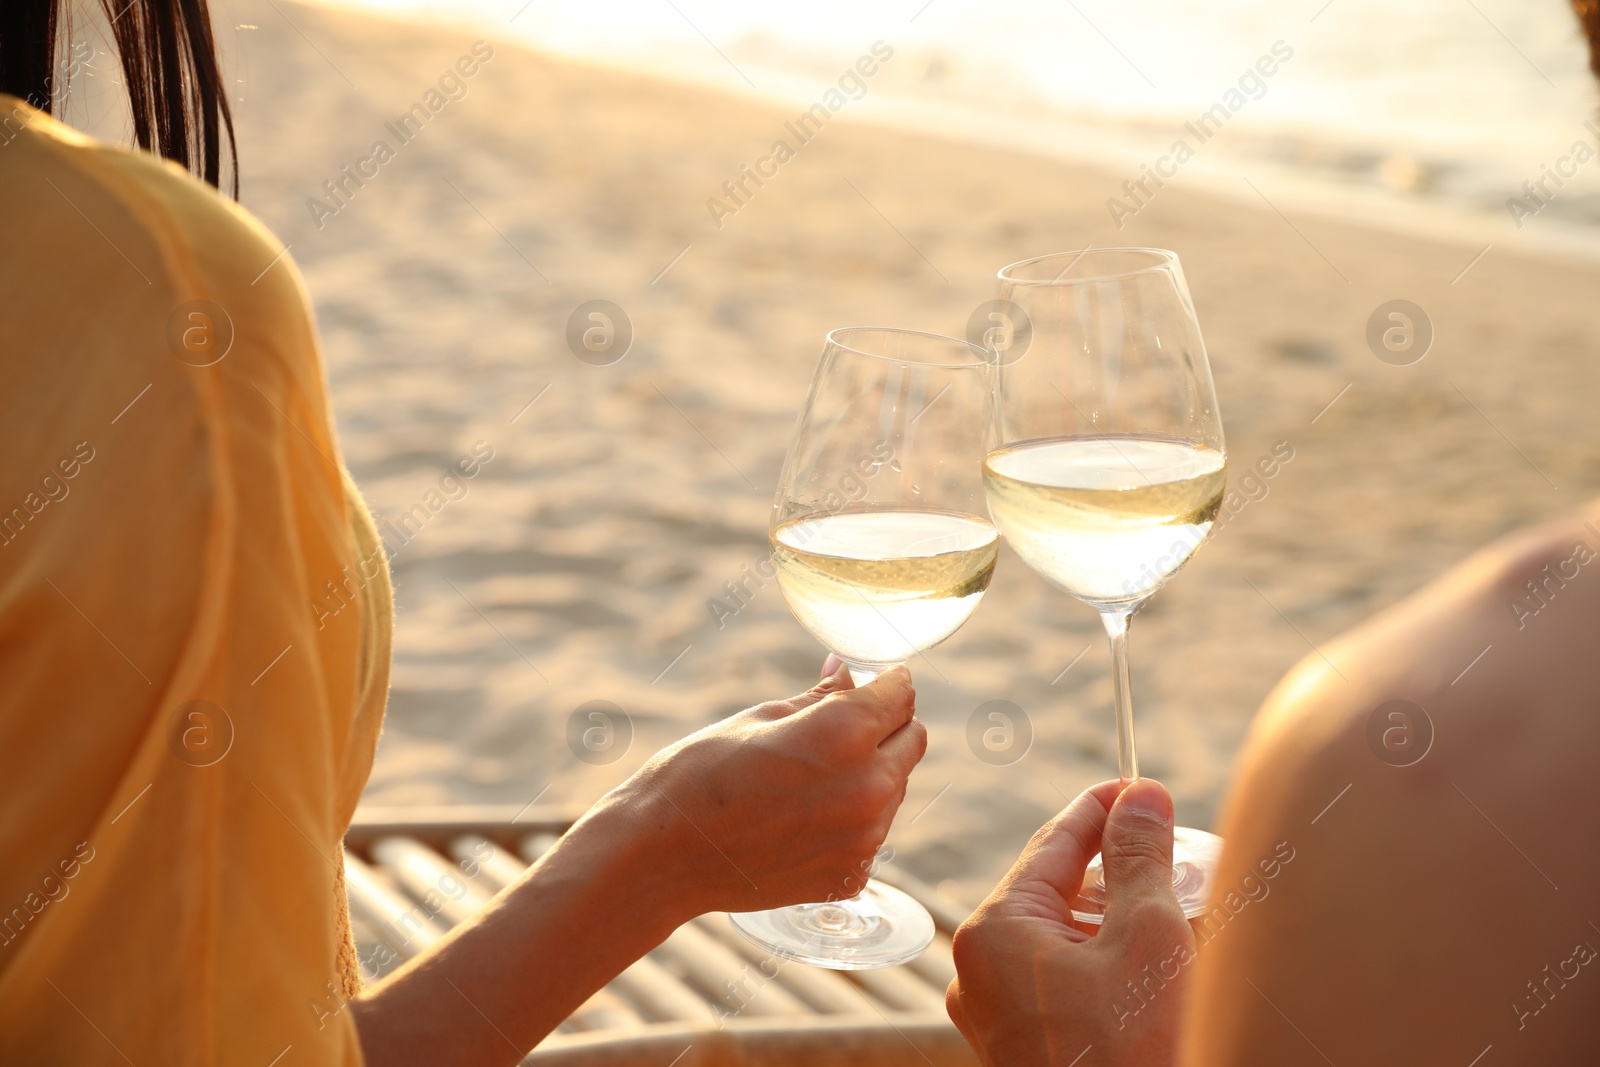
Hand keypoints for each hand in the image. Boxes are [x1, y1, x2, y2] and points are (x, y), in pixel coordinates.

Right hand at [618, 656, 925, 916]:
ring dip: (870, 775)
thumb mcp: (759, 719)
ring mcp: (865, 839)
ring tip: (807, 779)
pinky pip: (871, 833)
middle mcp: (869, 787)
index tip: (874, 682)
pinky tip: (800, 819)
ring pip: (893, 789)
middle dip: (886, 726)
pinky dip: (850, 821)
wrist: (662, 859)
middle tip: (841, 727)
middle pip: (913, 740)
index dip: (886, 683)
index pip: (902, 694)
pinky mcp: (852, 876)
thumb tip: (848, 672)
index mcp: (846, 734)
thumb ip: (819, 697)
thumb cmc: (699, 776)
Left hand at [947, 778, 1193, 1066]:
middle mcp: (980, 969)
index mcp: (993, 931)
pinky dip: (1107, 960)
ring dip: (1118, 917)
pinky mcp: (1023, 1045)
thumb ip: (1140, 857)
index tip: (1140, 785)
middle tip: (1171, 846)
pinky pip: (1063, 980)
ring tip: (1176, 902)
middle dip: (1118, 869)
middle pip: (1056, 890)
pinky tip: (1155, 957)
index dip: (1102, 808)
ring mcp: (997, 1013)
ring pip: (1063, 936)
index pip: (1054, 844)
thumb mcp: (1146, 937)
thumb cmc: (1134, 1049)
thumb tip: (1140, 796)